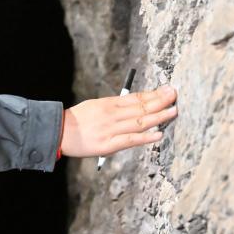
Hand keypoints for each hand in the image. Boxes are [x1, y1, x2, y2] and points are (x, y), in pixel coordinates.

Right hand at [59, 85, 177, 157]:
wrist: (59, 132)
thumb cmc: (78, 120)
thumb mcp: (95, 106)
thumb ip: (114, 106)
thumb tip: (135, 104)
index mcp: (109, 104)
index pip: (136, 97)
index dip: (153, 93)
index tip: (167, 89)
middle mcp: (112, 114)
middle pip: (141, 107)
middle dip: (160, 101)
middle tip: (175, 95)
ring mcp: (111, 129)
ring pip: (139, 122)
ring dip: (158, 116)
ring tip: (173, 111)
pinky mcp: (108, 145)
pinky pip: (130, 140)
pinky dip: (146, 137)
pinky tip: (158, 134)